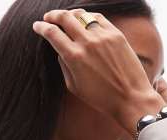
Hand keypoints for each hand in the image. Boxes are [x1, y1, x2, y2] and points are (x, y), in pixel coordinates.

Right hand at [32, 9, 163, 126]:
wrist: (130, 97)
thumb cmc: (100, 98)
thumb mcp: (74, 86)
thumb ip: (64, 65)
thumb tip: (61, 50)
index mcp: (74, 57)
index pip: (52, 34)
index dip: (41, 28)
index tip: (37, 26)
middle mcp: (87, 42)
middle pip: (64, 17)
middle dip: (52, 15)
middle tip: (48, 17)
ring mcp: (103, 36)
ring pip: (81, 14)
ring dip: (70, 14)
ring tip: (66, 17)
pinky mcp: (116, 34)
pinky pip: (98, 18)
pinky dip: (88, 17)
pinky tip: (84, 20)